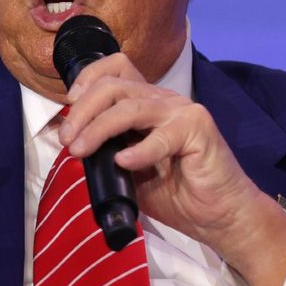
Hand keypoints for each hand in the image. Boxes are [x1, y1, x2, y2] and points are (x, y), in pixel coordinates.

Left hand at [58, 53, 285, 285]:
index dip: (87, 79)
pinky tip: (124, 163)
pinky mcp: (198, 130)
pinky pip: (161, 136)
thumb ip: (106, 151)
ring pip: (130, 106)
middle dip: (82, 110)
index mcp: (146, 103)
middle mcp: (163, 100)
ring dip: (98, 128)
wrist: (218, 216)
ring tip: (80, 150)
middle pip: (113, 85)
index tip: (67, 106)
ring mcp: (182, 112)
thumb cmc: (176, 193)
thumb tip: (72, 143)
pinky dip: (138, 150)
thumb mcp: (128, 170)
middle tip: (67, 140)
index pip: (115, 68)